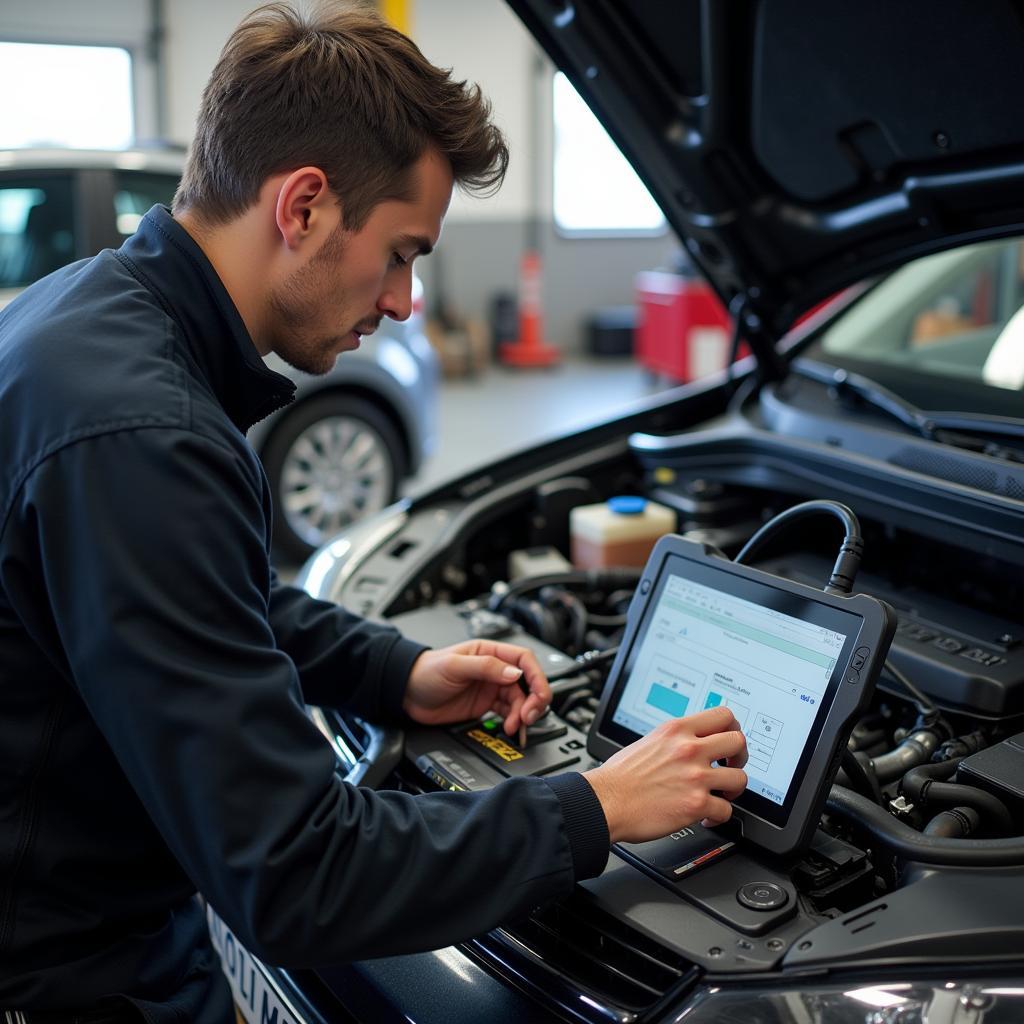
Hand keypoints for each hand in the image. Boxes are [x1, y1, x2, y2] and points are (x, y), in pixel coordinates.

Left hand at [403, 640, 551, 735]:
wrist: (406, 693)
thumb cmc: (426, 671)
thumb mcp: (455, 665)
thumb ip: (486, 667)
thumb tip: (514, 672)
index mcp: (490, 652)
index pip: (524, 659)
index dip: (536, 676)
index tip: (538, 695)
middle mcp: (495, 669)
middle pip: (527, 682)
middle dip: (534, 700)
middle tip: (527, 716)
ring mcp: (491, 688)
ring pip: (520, 700)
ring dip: (523, 714)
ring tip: (515, 727)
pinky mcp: (485, 705)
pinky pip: (509, 713)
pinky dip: (514, 722)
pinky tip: (512, 729)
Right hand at [583, 706, 747, 843]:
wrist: (605, 801)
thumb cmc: (619, 776)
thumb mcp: (649, 741)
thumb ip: (674, 740)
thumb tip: (691, 742)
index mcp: (676, 730)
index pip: (723, 715)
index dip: (733, 728)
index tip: (728, 741)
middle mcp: (689, 749)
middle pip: (738, 742)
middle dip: (739, 757)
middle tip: (730, 767)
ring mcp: (695, 777)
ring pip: (740, 778)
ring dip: (732, 790)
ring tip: (721, 795)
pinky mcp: (696, 805)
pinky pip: (726, 811)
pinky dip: (719, 817)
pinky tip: (706, 816)